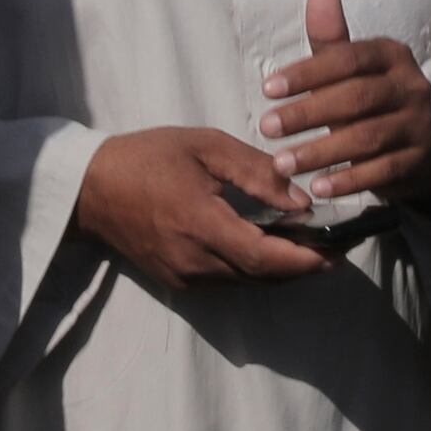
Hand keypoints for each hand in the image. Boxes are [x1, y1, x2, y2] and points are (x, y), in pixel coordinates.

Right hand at [73, 127, 332, 287]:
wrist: (91, 189)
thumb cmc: (149, 156)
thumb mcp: (206, 146)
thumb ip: (256, 172)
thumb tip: (302, 200)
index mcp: (201, 224)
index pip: (264, 256)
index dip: (305, 259)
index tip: (339, 250)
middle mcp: (194, 262)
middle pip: (262, 276)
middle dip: (304, 266)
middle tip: (339, 248)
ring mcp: (185, 278)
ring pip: (248, 282)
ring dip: (282, 269)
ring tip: (314, 247)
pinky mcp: (178, 283)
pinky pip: (228, 281)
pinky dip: (256, 269)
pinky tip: (273, 248)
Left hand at [262, 0, 430, 205]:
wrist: (415, 144)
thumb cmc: (370, 99)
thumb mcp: (350, 68)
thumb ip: (330, 37)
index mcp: (392, 54)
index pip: (348, 59)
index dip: (307, 73)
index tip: (267, 89)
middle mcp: (411, 85)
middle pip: (356, 98)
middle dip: (308, 114)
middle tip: (267, 128)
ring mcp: (419, 124)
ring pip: (367, 137)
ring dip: (321, 152)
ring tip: (283, 164)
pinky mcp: (420, 159)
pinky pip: (381, 171)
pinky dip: (348, 180)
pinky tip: (317, 187)